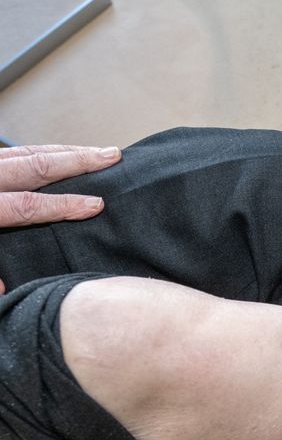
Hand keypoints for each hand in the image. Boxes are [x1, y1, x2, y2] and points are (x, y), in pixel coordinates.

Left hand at [0, 144, 120, 292]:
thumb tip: (5, 289)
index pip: (26, 206)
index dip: (63, 206)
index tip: (97, 205)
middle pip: (33, 167)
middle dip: (76, 162)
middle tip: (112, 156)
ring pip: (26, 152)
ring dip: (65, 152)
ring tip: (97, 152)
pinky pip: (17, 151)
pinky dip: (44, 150)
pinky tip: (64, 153)